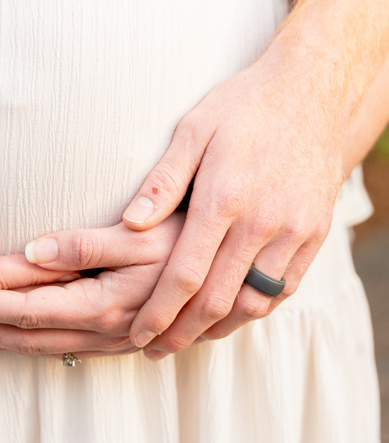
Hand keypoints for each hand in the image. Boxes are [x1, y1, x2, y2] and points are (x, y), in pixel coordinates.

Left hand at [0, 215, 183, 357]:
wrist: (241, 257)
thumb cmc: (190, 230)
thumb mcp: (140, 234)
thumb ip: (84, 244)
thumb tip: (30, 251)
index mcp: (105, 302)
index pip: (30, 309)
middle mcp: (109, 327)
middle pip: (34, 335)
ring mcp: (121, 335)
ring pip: (52, 345)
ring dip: (6, 341)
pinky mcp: (132, 332)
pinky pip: (75, 346)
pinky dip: (40, 343)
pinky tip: (26, 338)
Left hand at [118, 52, 341, 357]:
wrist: (312, 92)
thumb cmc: (242, 106)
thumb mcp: (192, 130)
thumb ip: (161, 182)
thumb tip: (127, 224)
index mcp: (225, 198)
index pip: (185, 274)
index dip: (158, 312)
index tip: (137, 334)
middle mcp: (263, 222)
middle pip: (217, 299)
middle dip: (181, 332)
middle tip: (154, 350)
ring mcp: (294, 232)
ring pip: (254, 303)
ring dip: (218, 329)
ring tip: (188, 340)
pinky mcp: (315, 235)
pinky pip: (284, 290)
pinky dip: (255, 310)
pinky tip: (231, 316)